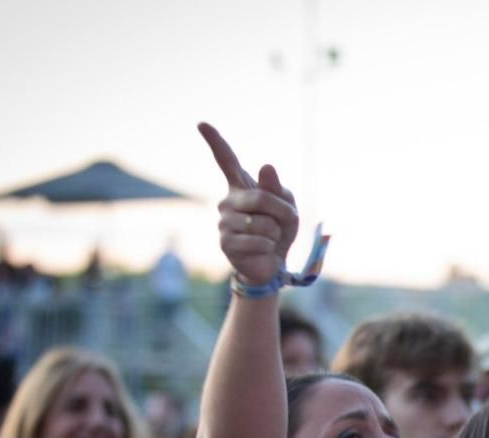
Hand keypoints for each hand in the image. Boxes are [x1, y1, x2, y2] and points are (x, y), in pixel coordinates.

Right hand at [198, 122, 300, 286]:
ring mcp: (224, 222)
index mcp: (241, 187)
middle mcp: (228, 201)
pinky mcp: (226, 243)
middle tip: (283, 224)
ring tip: (269, 239)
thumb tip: (266, 166)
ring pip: (262, 224)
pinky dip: (269, 247)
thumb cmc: (279, 230)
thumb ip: (277, 189)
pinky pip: (258, 241)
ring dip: (275, 234)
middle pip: (261, 199)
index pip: (227, 160)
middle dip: (282, 213)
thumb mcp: (287, 207)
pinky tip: (262, 250)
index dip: (215, 141)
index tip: (202, 123)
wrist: (272, 262)